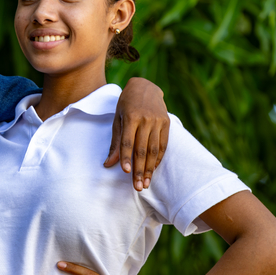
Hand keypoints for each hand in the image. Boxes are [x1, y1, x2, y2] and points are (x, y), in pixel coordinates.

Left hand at [105, 76, 168, 190]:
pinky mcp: (167, 123)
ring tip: (146, 183)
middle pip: (142, 149)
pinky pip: (163, 145)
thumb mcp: (117, 119)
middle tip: (138, 187)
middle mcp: (146, 119)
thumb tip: (108, 164)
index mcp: (131, 117)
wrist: (145, 87)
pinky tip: (153, 170)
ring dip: (150, 169)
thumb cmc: (126, 104)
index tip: (126, 172)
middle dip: (140, 170)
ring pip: (154, 150)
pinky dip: (158, 159)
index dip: (126, 157)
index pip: (128, 141)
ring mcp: (158, 121)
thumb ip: (115, 142)